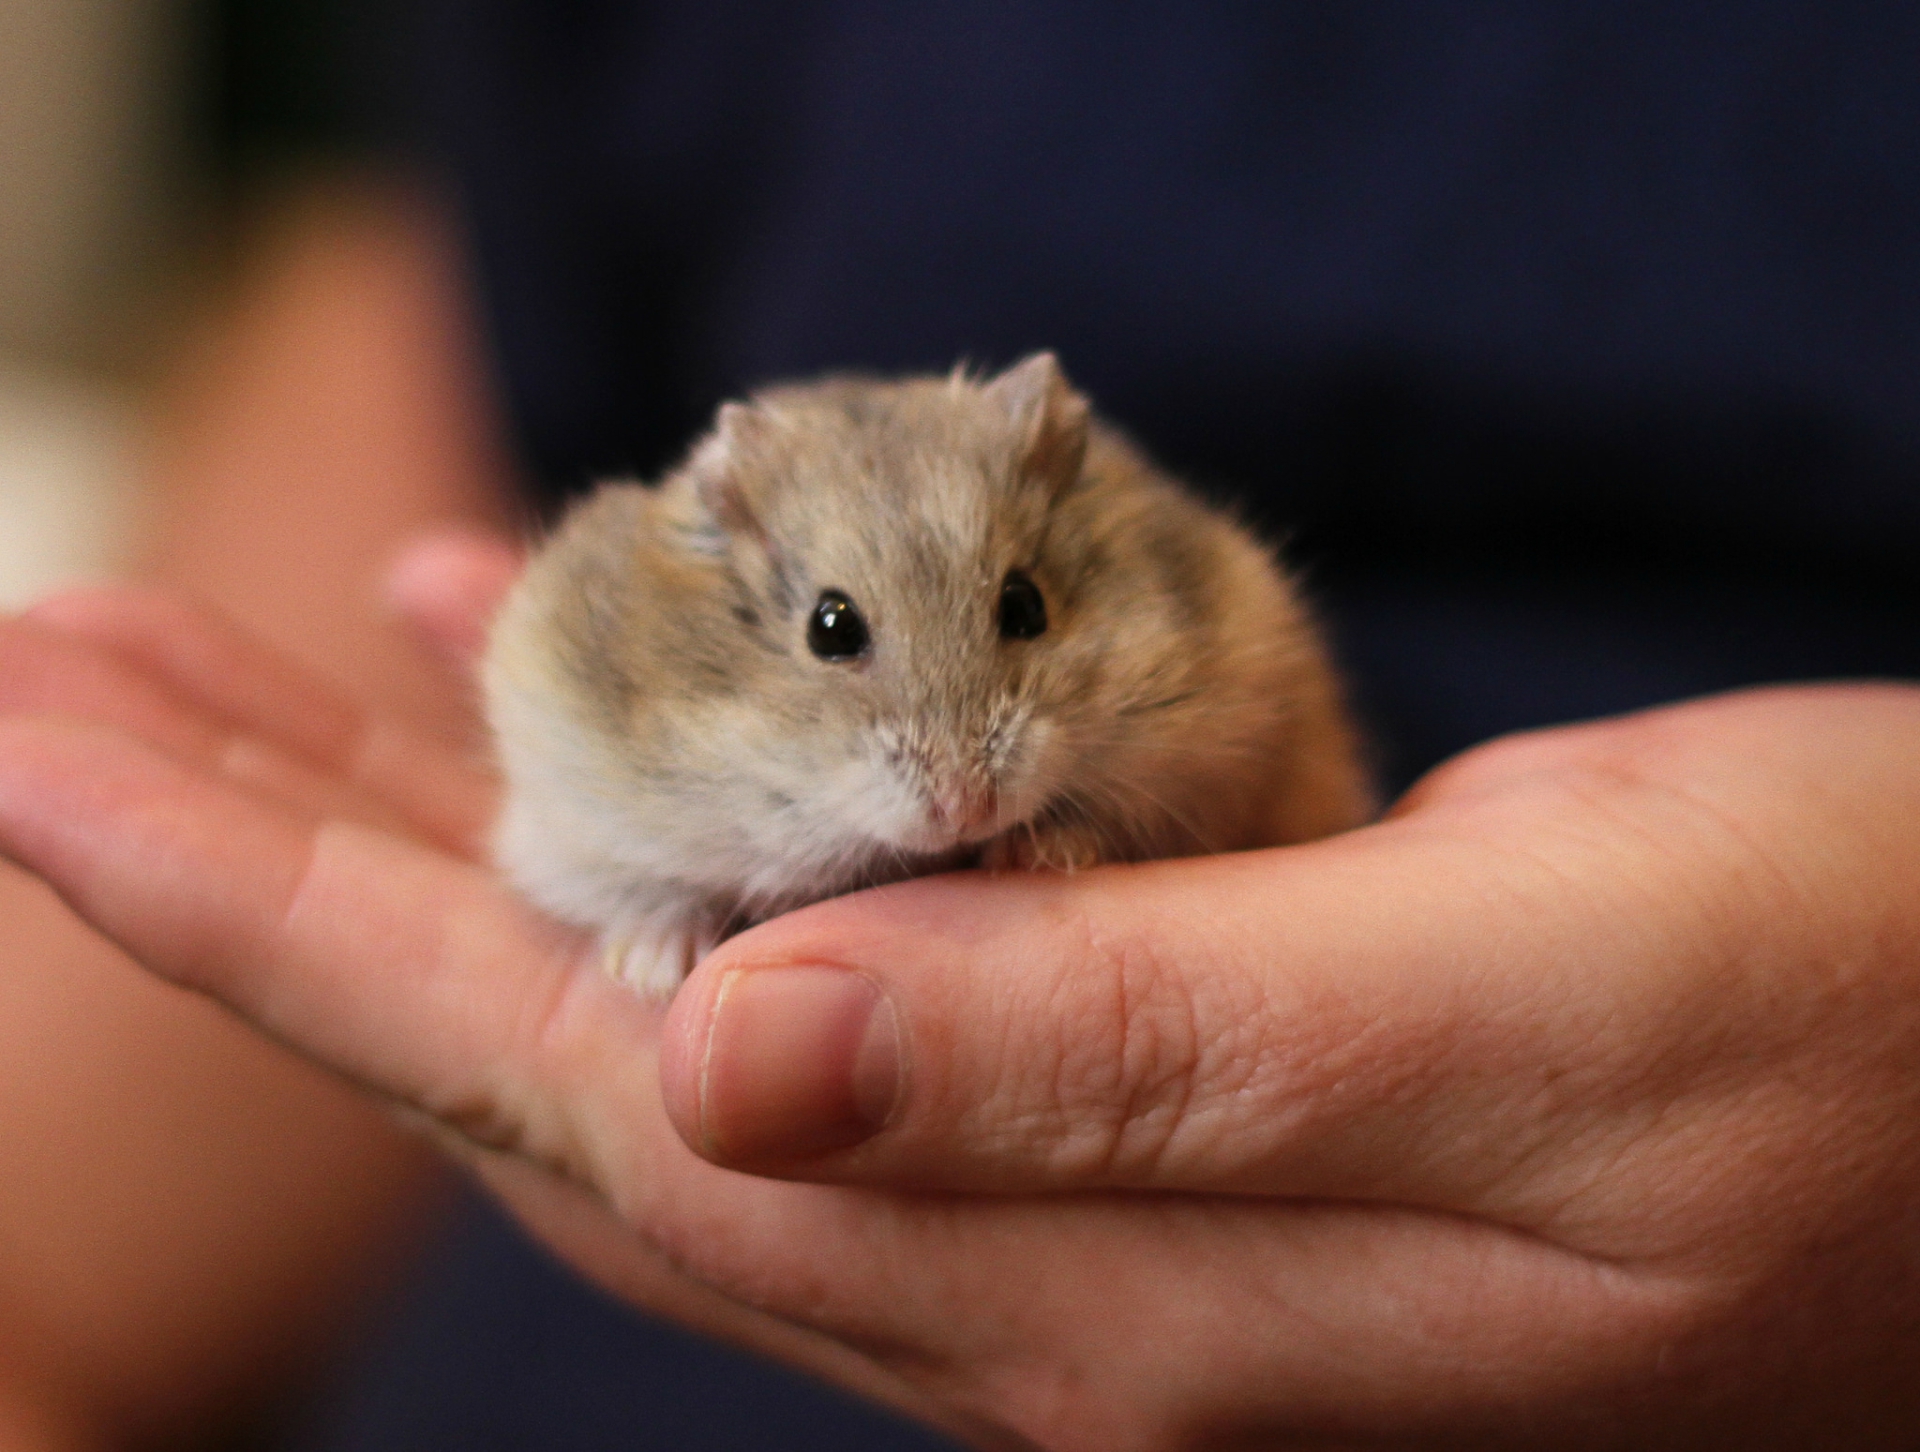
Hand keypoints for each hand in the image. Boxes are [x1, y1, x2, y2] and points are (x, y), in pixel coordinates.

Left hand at [4, 571, 1919, 1449]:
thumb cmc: (1863, 1023)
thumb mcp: (1535, 1012)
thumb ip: (1136, 1060)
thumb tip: (724, 1056)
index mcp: (1079, 1273)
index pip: (573, 1092)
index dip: (287, 920)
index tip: (56, 750)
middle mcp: (1025, 1253)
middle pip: (553, 1053)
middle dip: (278, 870)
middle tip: (51, 681)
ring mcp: (1071, 1168)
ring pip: (654, 994)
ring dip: (437, 832)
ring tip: (236, 665)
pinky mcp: (1139, 1058)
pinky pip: (816, 931)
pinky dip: (668, 798)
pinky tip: (571, 672)